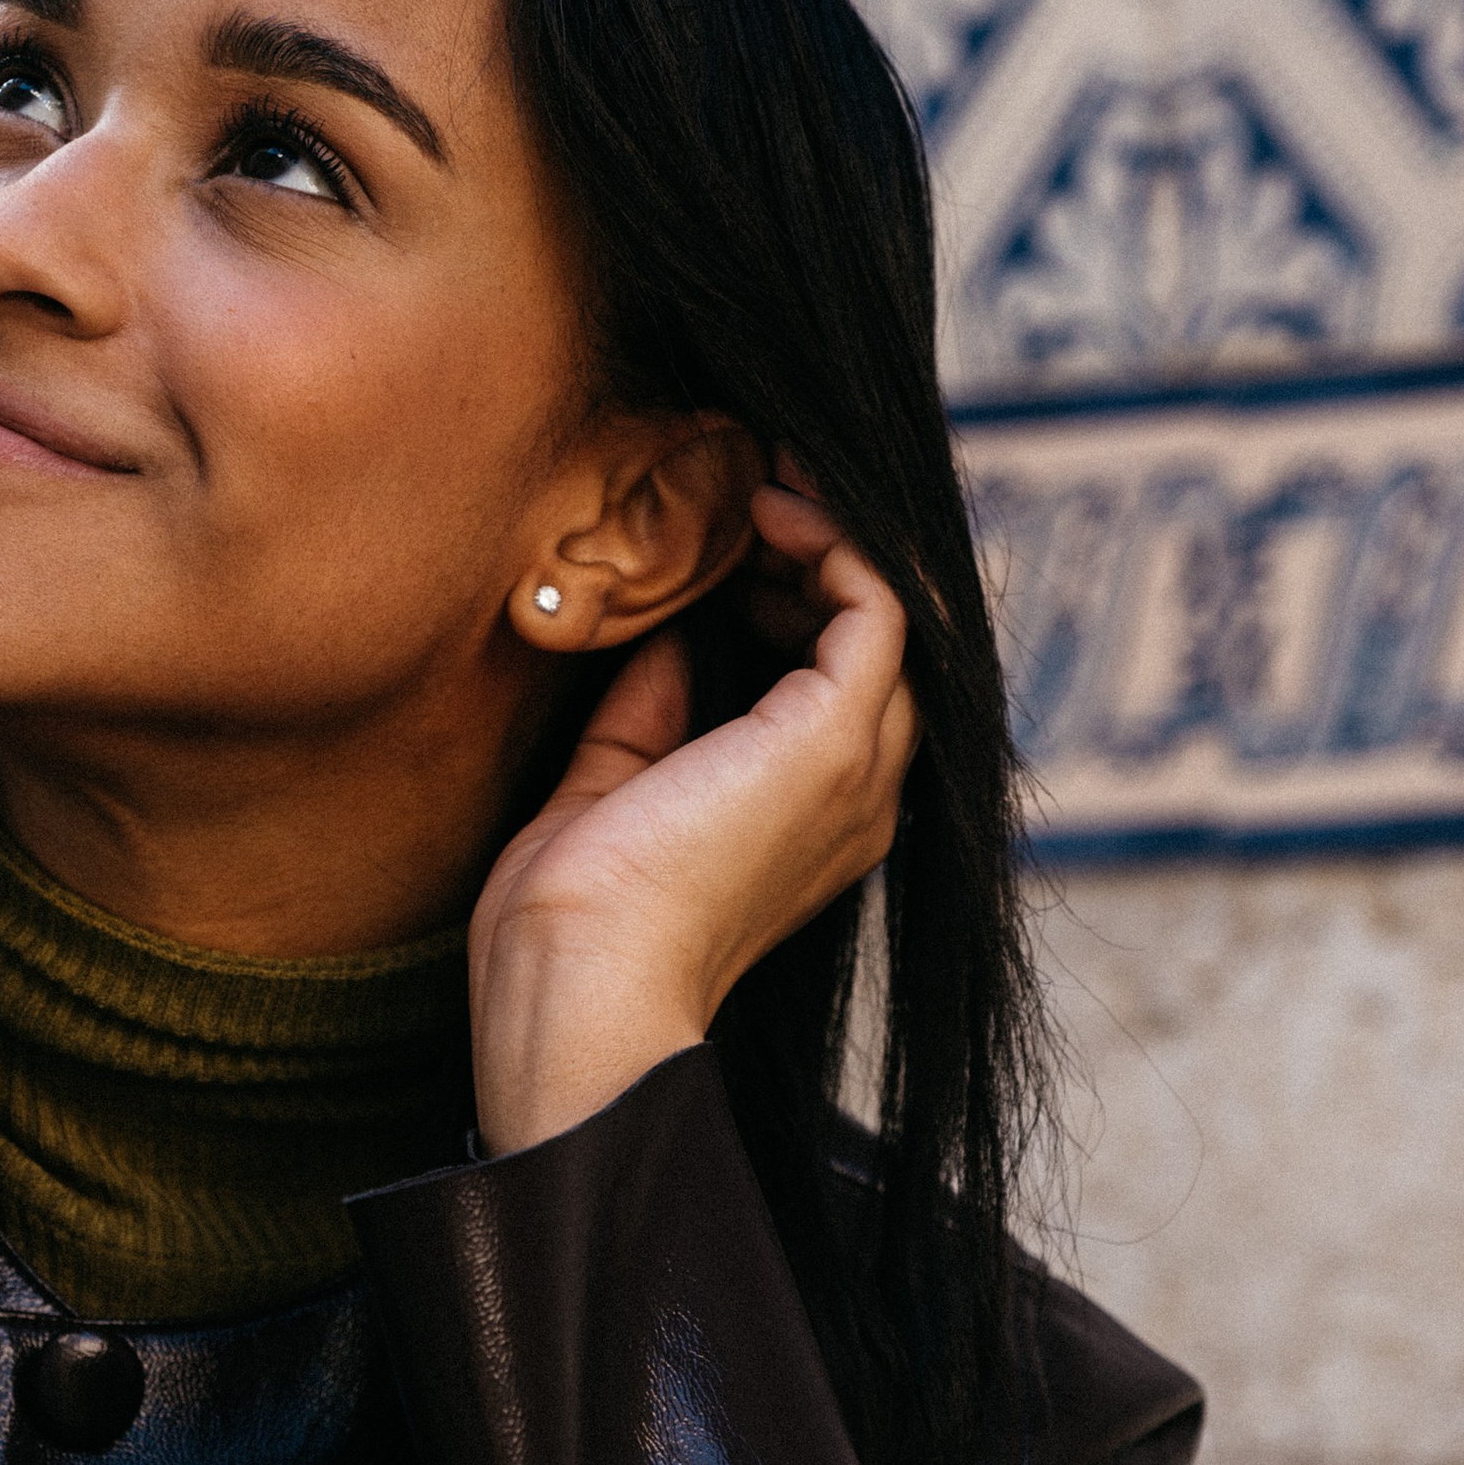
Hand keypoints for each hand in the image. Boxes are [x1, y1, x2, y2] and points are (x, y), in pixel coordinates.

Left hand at [469, 483, 920, 1156]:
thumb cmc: (573, 920)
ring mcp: (856, 768)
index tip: (726, 543)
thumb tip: (668, 639)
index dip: (790, 598)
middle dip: (819, 555)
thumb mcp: (610, 790)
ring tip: (762, 483)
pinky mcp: (835, 736)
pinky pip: (877, 605)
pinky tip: (768, 512)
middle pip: (876, 642)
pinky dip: (833, 542)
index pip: (834, 683)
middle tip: (750, 491)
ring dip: (831, 536)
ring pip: (891, 615)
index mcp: (808, 821)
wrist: (576, 981)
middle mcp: (856, 797)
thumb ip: (649, 716)